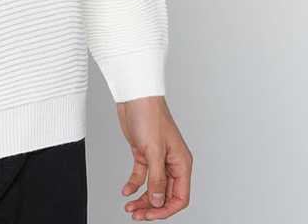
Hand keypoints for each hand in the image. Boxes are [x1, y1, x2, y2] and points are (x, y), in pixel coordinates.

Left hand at [116, 95, 191, 218]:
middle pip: (165, 194)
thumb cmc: (149, 115)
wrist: (134, 96)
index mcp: (181, 163)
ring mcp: (157, 158)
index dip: (166, 209)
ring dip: (142, 199)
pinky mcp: (144, 153)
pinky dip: (134, 184)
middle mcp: (171, 163)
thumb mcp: (154, 151)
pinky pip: (141, 175)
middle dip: (152, 207)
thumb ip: (157, 179)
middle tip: (137, 214)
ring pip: (153, 187)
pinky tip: (126, 190)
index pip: (180, 196)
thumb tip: (159, 202)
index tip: (151, 215)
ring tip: (129, 207)